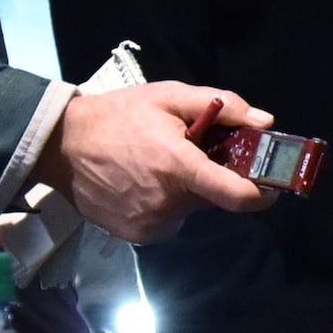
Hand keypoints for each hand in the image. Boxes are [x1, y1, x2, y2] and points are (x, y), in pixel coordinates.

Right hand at [46, 81, 271, 240]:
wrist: (61, 146)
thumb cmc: (119, 115)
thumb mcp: (169, 96)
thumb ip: (221, 105)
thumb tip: (265, 121)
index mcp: (180, 168)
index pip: (237, 196)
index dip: (262, 193)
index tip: (271, 185)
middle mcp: (169, 204)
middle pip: (212, 199)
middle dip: (211, 179)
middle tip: (190, 154)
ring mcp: (151, 224)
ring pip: (189, 210)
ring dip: (185, 192)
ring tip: (157, 166)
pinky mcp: (135, 235)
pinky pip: (167, 221)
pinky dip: (164, 205)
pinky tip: (141, 184)